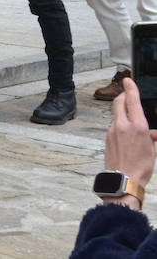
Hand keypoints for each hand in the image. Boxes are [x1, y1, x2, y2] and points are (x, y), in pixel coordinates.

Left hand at [104, 78, 156, 207]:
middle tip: (128, 93)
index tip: (128, 80)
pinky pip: (114, 126)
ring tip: (134, 123)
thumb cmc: (142, 167)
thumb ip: (150, 137)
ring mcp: (112, 131)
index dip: (130, 89)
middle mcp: (122, 125)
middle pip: (119, 103)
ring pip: (117, 115)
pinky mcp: (107, 138)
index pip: (132, 101)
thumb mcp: (152, 150)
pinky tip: (128, 136)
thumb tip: (151, 133)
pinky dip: (121, 126)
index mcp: (137, 127)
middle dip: (124, 96)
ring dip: (124, 114)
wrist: (124, 180)